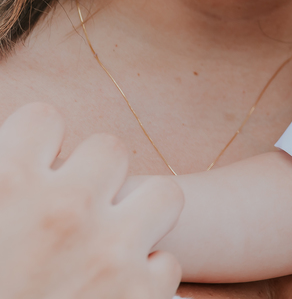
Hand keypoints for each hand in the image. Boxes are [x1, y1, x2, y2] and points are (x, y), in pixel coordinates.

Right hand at [0, 103, 184, 298]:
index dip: (34, 146)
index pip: (45, 119)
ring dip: (138, 215)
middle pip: (110, 150)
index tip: (27, 171)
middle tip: (69, 211)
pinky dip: (144, 279)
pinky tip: (112, 297)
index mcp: (5, 186)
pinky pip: (166, 262)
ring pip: (162, 194)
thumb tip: (8, 172)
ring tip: (108, 241)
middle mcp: (65, 209)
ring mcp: (111, 252)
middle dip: (92, 177)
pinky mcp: (144, 297)